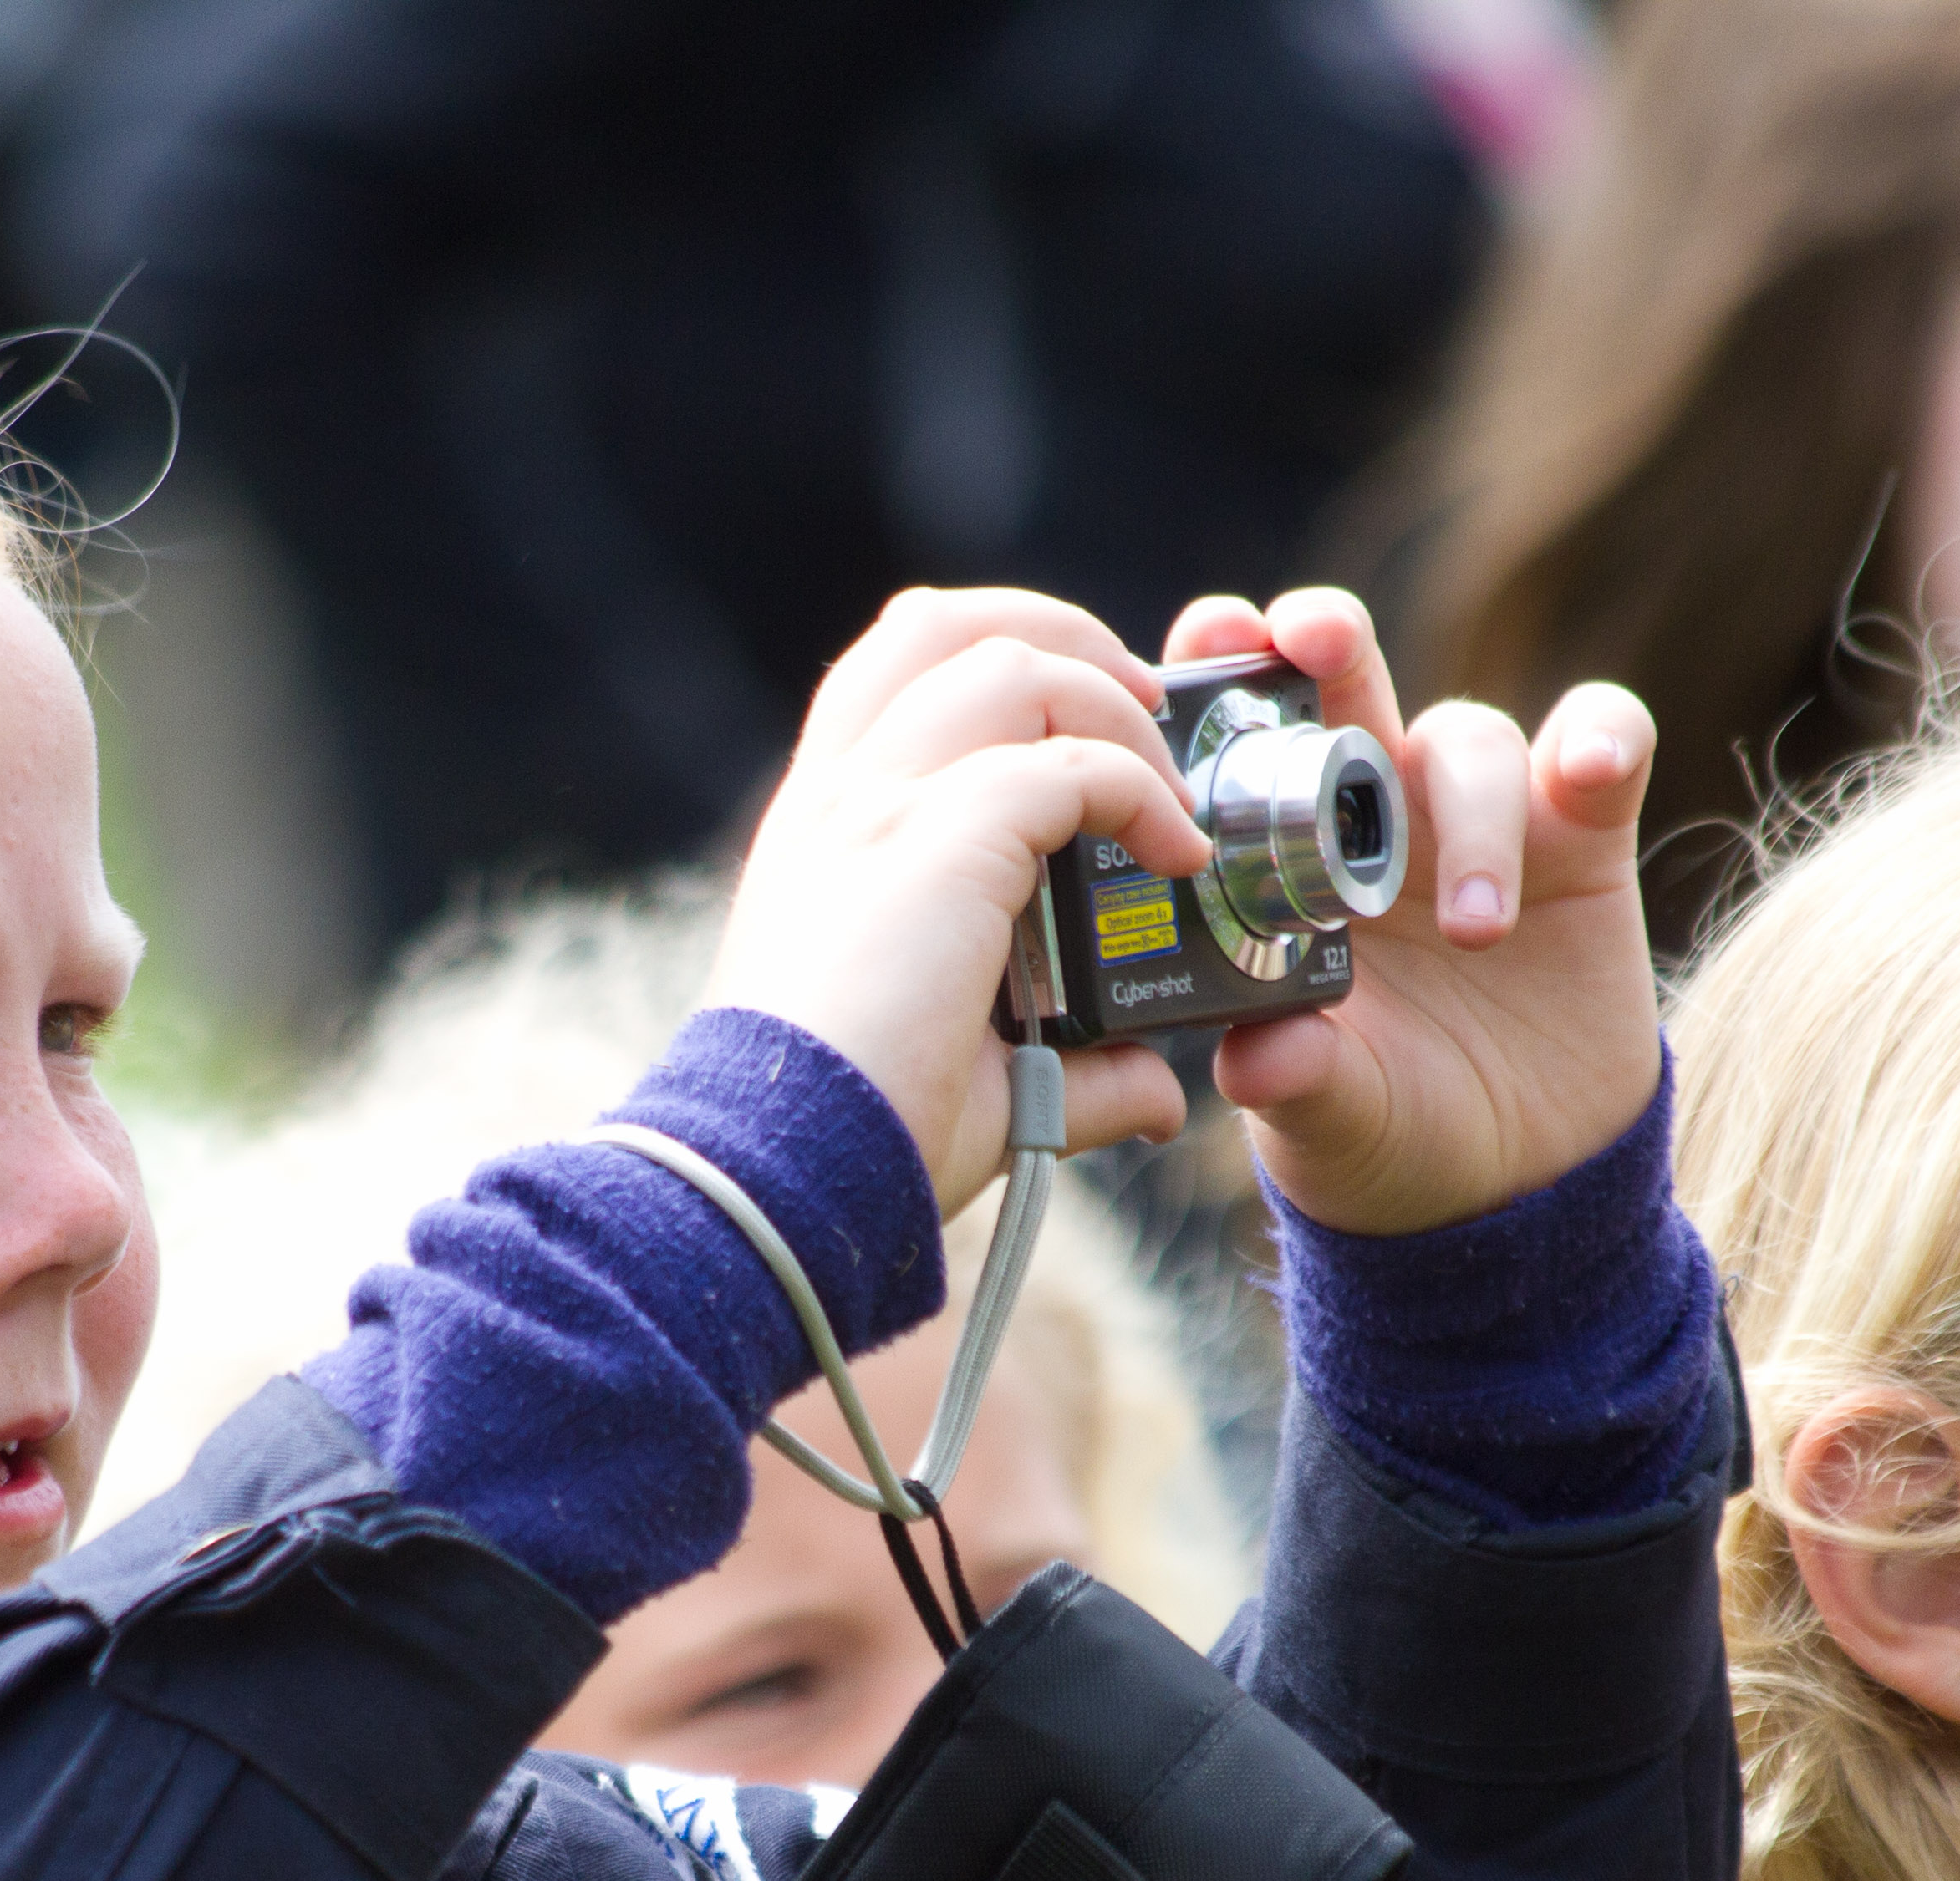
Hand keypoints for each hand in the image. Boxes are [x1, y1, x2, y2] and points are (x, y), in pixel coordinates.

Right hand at [706, 589, 1195, 1211]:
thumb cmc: (853, 1142)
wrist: (780, 1176)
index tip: (1074, 722)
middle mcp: (840, 797)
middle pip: (943, 626)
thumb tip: (1154, 1094)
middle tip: (1142, 701)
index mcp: (821, 832)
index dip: (989, 664)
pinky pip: (1070, 764)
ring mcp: (881, 807)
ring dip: (1111, 704)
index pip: (888, 677)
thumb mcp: (972, 1085)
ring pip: (1012, 664)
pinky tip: (1179, 854)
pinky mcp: (939, 843)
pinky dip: (1140, 791)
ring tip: (1169, 784)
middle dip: (1061, 635)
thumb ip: (1073, 1074)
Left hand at [1166, 588, 1659, 1234]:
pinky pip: (1602, 749)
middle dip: (1330, 642)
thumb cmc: (1382, 1132)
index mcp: (1282, 861)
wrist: (1505, 1187)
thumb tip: (1258, 1057)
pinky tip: (1590, 773)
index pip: (1244, 736)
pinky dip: (1602, 741)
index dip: (1228, 669)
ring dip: (1470, 819)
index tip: (1213, 632)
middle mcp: (1373, 818)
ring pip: (1470, 740)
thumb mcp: (1326, 1117)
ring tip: (1473, 934)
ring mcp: (1479, 820)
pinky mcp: (1584, 840)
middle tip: (1317, 643)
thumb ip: (1295, 1076)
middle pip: (1350, 686)